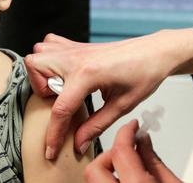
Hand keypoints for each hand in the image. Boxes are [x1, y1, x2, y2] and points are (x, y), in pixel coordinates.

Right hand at [23, 28, 192, 158]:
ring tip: (60, 87)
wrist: (157, 51)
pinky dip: (49, 57)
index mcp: (88, 74)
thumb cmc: (145, 72)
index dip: (53, 134)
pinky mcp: (79, 45)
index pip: (60, 108)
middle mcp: (77, 58)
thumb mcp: (123, 105)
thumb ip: (96, 125)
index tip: (51, 148)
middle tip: (57, 101)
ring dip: (42, 72)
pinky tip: (63, 72)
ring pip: (39, 53)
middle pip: (35, 68)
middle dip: (39, 90)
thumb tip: (79, 141)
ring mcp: (76, 48)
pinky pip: (50, 44)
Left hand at [84, 120, 181, 182]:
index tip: (133, 127)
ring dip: (108, 167)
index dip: (126, 133)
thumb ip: (154, 161)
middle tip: (128, 150)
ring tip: (128, 165)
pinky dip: (108, 178)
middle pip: (94, 168)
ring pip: (94, 180)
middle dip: (109, 154)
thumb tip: (142, 142)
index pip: (120, 150)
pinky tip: (124, 178)